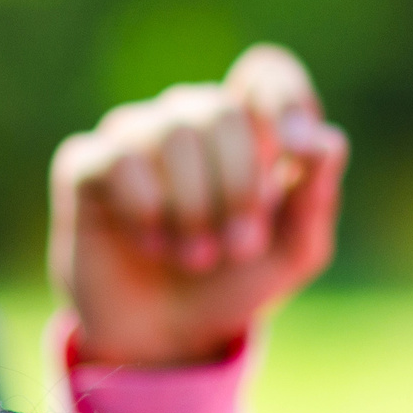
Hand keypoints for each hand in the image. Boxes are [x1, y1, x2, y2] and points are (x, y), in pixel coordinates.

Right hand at [49, 44, 348, 366]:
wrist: (165, 337)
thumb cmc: (231, 285)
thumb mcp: (291, 255)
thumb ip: (316, 200)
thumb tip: (327, 140)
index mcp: (247, 128)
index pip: (267, 74)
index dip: (284, 101)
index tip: (294, 151)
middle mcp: (189, 118)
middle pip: (222, 111)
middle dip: (238, 188)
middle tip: (239, 247)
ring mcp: (134, 135)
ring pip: (171, 134)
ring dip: (193, 210)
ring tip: (194, 255)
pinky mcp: (86, 164)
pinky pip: (120, 161)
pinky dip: (145, 212)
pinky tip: (149, 241)